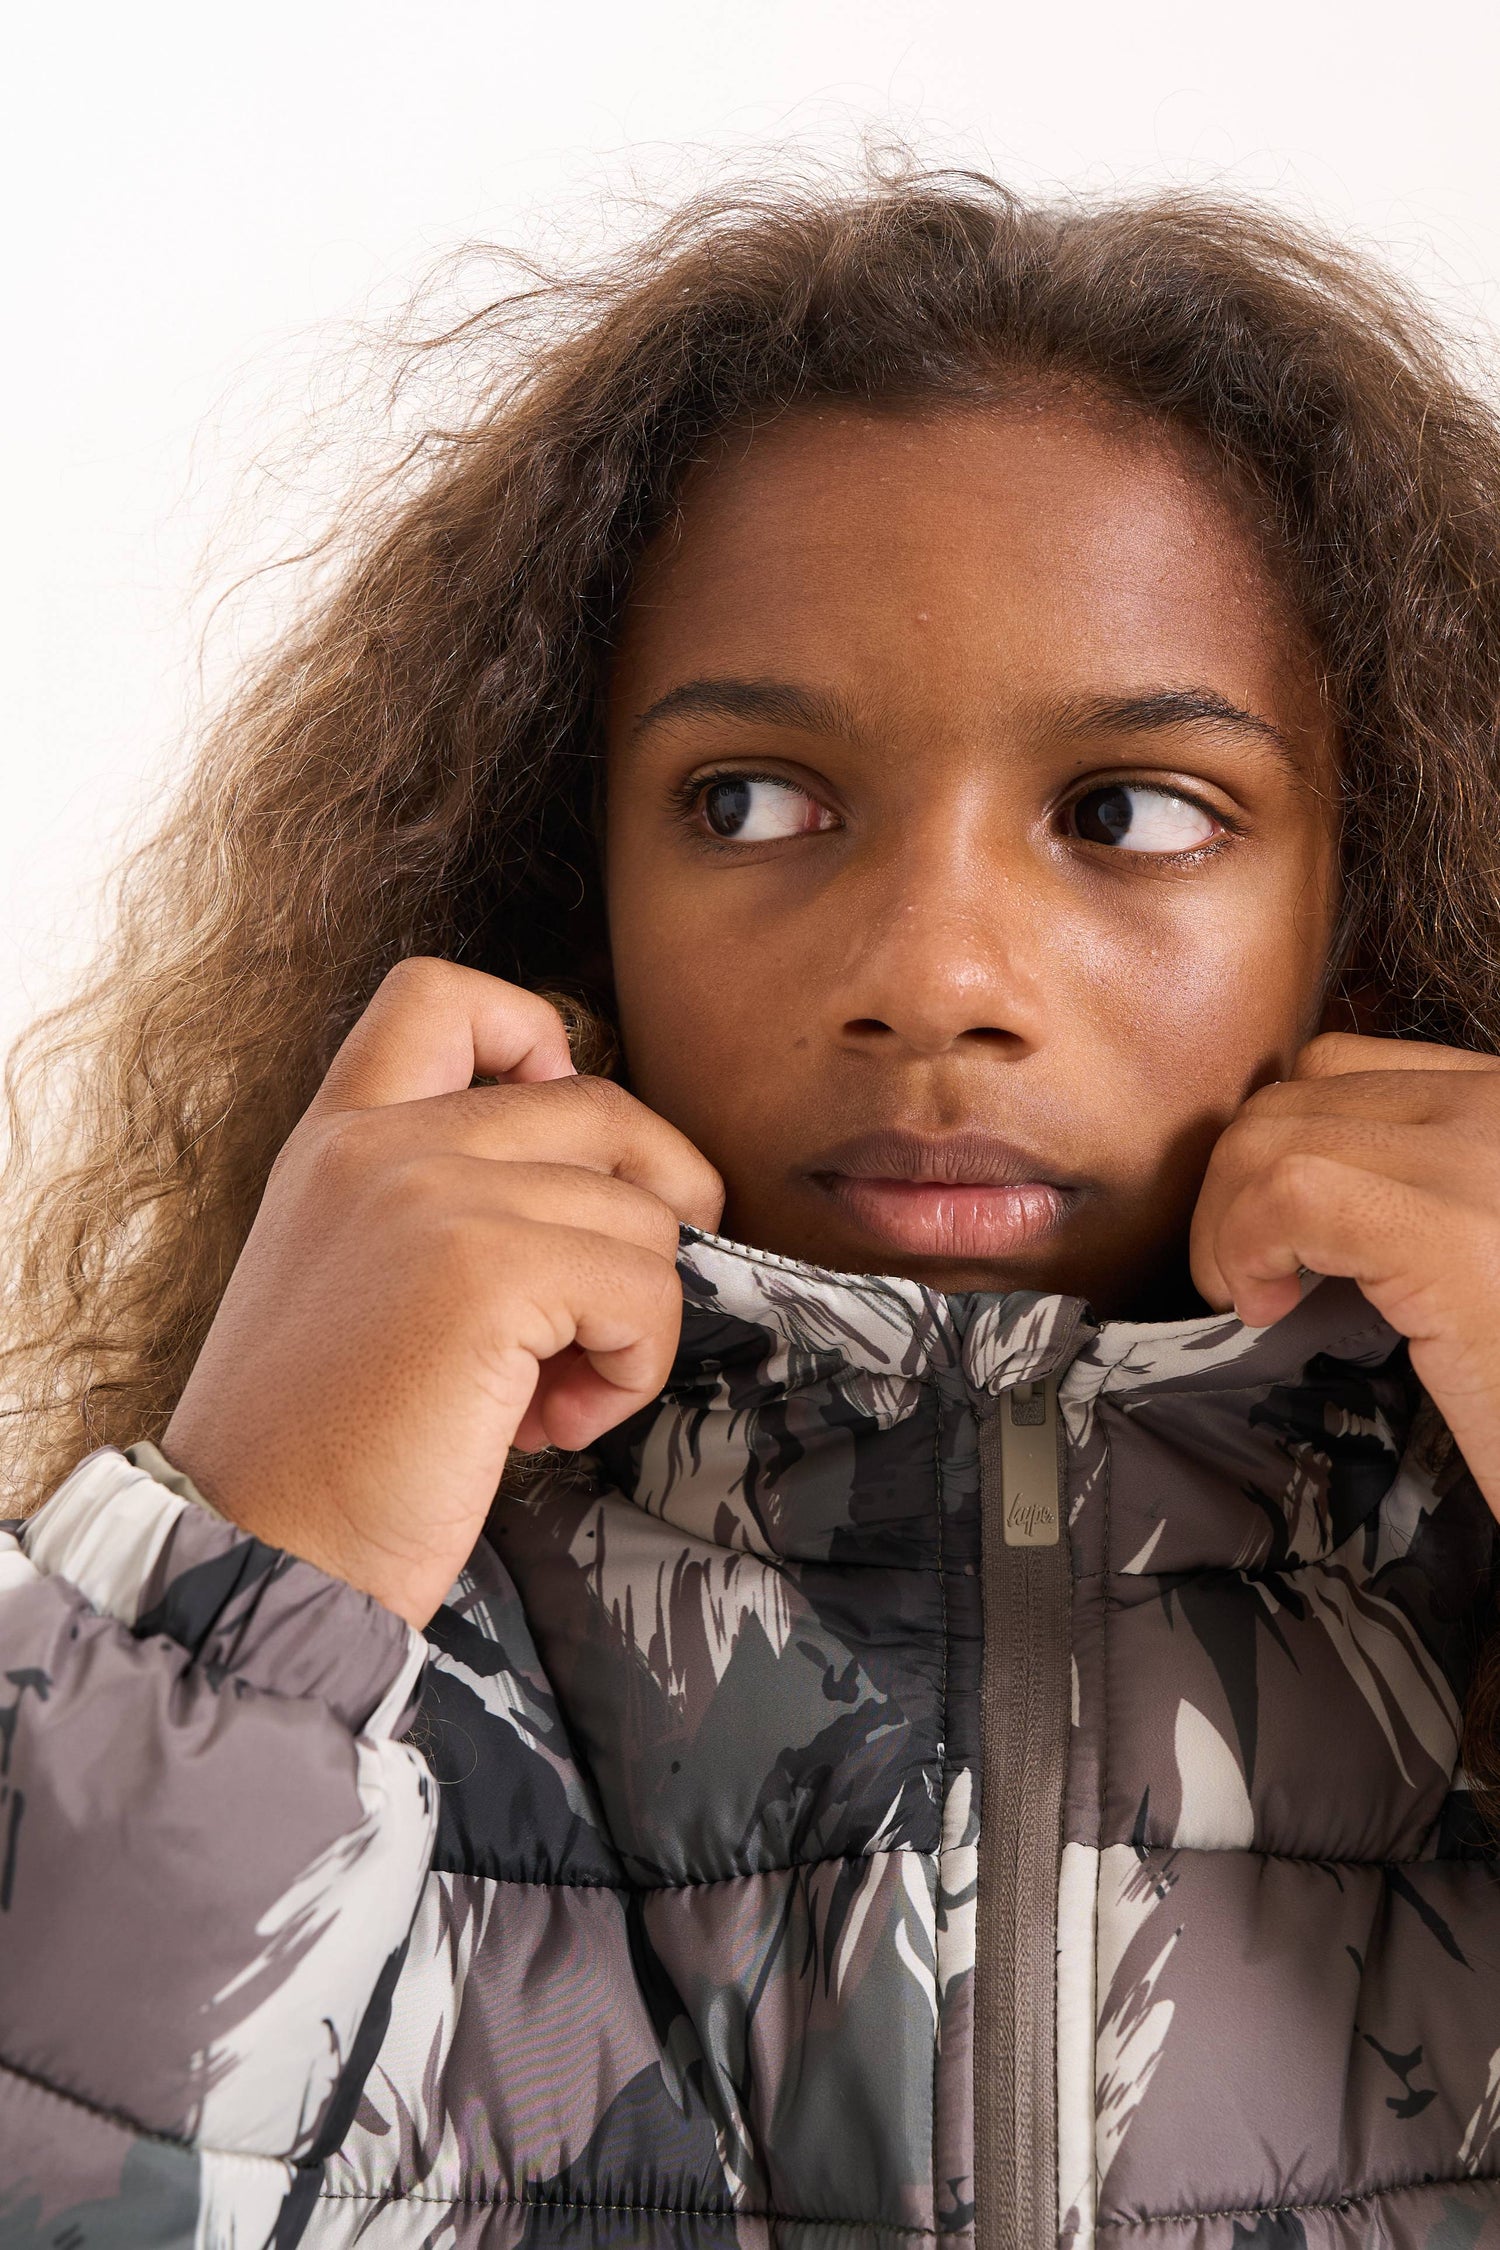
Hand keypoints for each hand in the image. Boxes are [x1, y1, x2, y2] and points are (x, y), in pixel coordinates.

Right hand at [163, 959, 722, 1625]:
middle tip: (616, 1302)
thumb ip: (443, 1208)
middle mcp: (380, 1144)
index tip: (563, 1145)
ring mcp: (435, 1196)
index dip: (538, 1040)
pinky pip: (649, 1289)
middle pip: (597, 1103)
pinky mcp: (488, 1273)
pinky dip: (632, 1368)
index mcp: (335, 1140)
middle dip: (653, 1200)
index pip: (444, 994)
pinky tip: (552, 1424)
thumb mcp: (353, 1282)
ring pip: (642, 1213)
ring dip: (630, 1320)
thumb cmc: (314, 1452)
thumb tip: (612, 1195)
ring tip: (546, 1398)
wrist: (251, 1558)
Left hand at [1191, 1032, 1499, 1520]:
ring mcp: (1482, 1154)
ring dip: (1229, 1219)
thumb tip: (1291, 1194)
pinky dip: (1245, 1243)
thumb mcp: (1476, 1249)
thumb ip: (1418, 1194)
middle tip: (1253, 1278)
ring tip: (1258, 1294)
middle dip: (1236, 1186)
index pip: (1345, 1070)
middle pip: (1297, 1093)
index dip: (1278, 1150)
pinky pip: (1290, 1192)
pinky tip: (1268, 1304)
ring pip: (1275, 1132)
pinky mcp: (1450, 1228)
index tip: (1280, 1238)